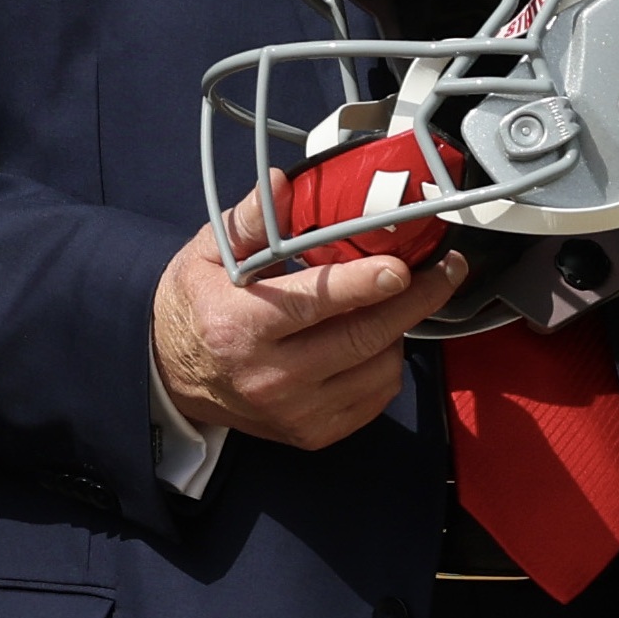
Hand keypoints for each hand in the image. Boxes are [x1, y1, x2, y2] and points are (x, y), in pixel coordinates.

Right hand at [154, 204, 461, 454]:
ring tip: (393, 303)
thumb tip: (283, 184)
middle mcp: (269, 376)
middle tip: (445, 270)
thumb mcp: (209, 254)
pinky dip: (386, 366)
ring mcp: (294, 411)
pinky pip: (375, 399)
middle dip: (414, 301)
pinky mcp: (312, 433)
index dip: (364, 284)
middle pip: (362, 338)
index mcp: (241, 326)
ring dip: (398, 332)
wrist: (173, 376)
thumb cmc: (198, 306)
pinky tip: (374, 341)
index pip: (314, 304)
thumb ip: (250, 221)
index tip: (401, 267)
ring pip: (378, 370)